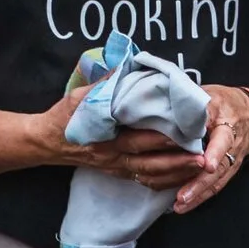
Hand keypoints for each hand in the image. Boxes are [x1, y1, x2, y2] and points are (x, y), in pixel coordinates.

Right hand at [37, 84, 205, 187]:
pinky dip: (164, 181)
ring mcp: (115, 167)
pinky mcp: (116, 172)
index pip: (137, 138)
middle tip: (202, 155)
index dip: (161, 137)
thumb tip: (128, 67)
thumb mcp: (79, 96)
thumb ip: (104, 84)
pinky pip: (143, 180)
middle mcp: (112, 156)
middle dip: (177, 159)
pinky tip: (181, 176)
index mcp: (104, 137)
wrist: (46, 142)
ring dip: (175, 173)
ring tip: (198, 167)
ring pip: (150, 175)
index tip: (183, 130)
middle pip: (149, 161)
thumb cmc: (63, 117)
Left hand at [172, 84, 248, 214]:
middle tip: (183, 196)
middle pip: (219, 167)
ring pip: (217, 180)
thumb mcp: (211, 94)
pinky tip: (184, 205)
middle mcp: (232, 144)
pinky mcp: (229, 169)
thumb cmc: (225, 102)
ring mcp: (232, 159)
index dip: (215, 152)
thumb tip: (162, 107)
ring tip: (180, 204)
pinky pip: (216, 185)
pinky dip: (201, 197)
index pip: (222, 138)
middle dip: (200, 182)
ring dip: (198, 194)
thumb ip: (191, 103)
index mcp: (227, 123)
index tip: (207, 164)